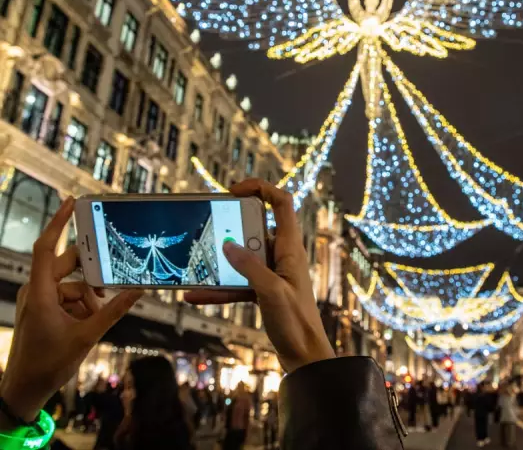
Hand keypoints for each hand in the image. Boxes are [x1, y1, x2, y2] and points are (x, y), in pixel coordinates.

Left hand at [0, 197, 141, 421]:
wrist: (25, 389)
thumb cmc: (49, 363)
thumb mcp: (88, 335)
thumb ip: (114, 310)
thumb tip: (139, 290)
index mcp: (41, 292)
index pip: (46, 248)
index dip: (58, 223)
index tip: (71, 201)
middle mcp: (37, 291)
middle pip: (67, 266)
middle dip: (91, 275)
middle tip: (110, 282)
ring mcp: (38, 300)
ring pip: (71, 284)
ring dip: (88, 297)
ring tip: (97, 318)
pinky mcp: (42, 310)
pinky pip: (68, 297)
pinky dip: (82, 306)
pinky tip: (89, 323)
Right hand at [185, 180, 334, 372]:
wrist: (304, 355)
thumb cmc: (296, 323)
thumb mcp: (271, 291)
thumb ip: (250, 267)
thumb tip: (228, 244)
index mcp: (290, 249)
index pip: (282, 204)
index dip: (261, 189)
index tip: (234, 191)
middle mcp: (282, 256)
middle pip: (256, 228)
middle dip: (231, 226)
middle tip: (207, 226)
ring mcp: (272, 273)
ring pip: (242, 257)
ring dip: (221, 259)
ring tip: (195, 259)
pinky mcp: (263, 291)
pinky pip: (237, 283)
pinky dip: (218, 288)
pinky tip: (194, 294)